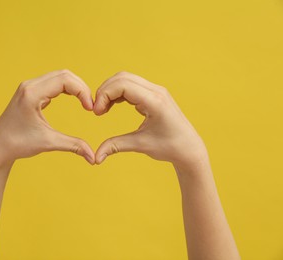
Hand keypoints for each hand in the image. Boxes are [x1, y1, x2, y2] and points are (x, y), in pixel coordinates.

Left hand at [0, 69, 95, 165]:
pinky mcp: (29, 91)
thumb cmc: (18, 144)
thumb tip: (94, 157)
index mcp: (32, 94)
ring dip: (74, 87)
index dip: (82, 91)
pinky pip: (52, 82)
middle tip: (90, 105)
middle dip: (81, 87)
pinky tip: (73, 100)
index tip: (90, 108)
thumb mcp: (49, 143)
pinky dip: (66, 88)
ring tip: (84, 102)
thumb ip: (74, 146)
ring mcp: (28, 87)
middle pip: (64, 74)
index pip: (65, 80)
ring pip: (59, 76)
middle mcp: (29, 85)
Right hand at [94, 71, 208, 170]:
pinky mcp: (154, 94)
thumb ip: (116, 146)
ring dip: (110, 91)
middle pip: (122, 78)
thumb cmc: (169, 147)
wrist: (189, 148)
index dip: (104, 95)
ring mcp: (156, 90)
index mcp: (154, 102)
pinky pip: (131, 85)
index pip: (122, 85)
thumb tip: (96, 158)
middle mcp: (156, 91)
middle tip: (97, 111)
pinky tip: (111, 106)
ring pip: (125, 78)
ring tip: (102, 110)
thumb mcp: (140, 145)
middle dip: (104, 91)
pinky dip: (118, 92)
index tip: (96, 113)